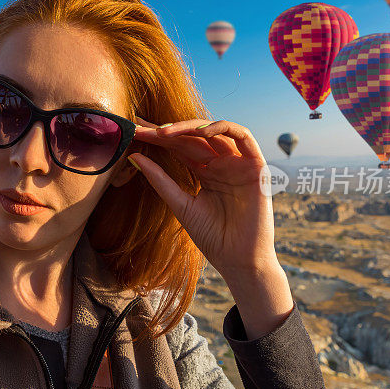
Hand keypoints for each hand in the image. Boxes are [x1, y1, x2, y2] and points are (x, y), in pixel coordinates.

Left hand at [128, 118, 278, 277]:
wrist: (239, 261)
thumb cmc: (213, 237)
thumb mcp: (180, 204)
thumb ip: (160, 180)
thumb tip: (133, 157)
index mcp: (205, 171)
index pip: (179, 147)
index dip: (158, 138)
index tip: (133, 132)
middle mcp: (221, 163)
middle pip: (193, 138)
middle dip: (166, 131)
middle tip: (141, 128)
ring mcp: (238, 163)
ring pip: (215, 132)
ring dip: (190, 127)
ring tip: (164, 132)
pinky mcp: (256, 166)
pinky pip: (243, 137)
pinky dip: (224, 128)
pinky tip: (202, 131)